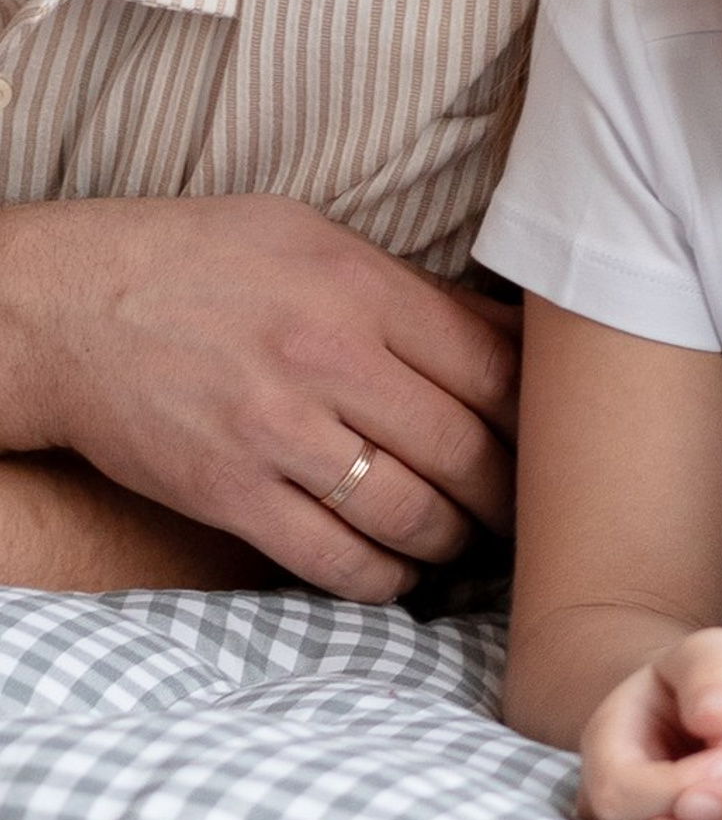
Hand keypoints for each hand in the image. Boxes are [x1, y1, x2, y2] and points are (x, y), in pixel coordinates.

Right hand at [0, 196, 516, 601]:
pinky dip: (381, 579)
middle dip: (508, 493)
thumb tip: (505, 336)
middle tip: (524, 510)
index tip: (553, 441)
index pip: (492, 368)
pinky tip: (395, 572)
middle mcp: (328, 359)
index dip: (537, 418)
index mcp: (361, 288)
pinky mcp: (230, 493)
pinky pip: (333, 560)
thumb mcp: (313, 240)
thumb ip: (407, 292)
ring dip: (452, 541)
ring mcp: (278, 431)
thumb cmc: (201, 262)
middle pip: (465, 450)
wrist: (70, 307)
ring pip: (410, 514)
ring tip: (464, 541)